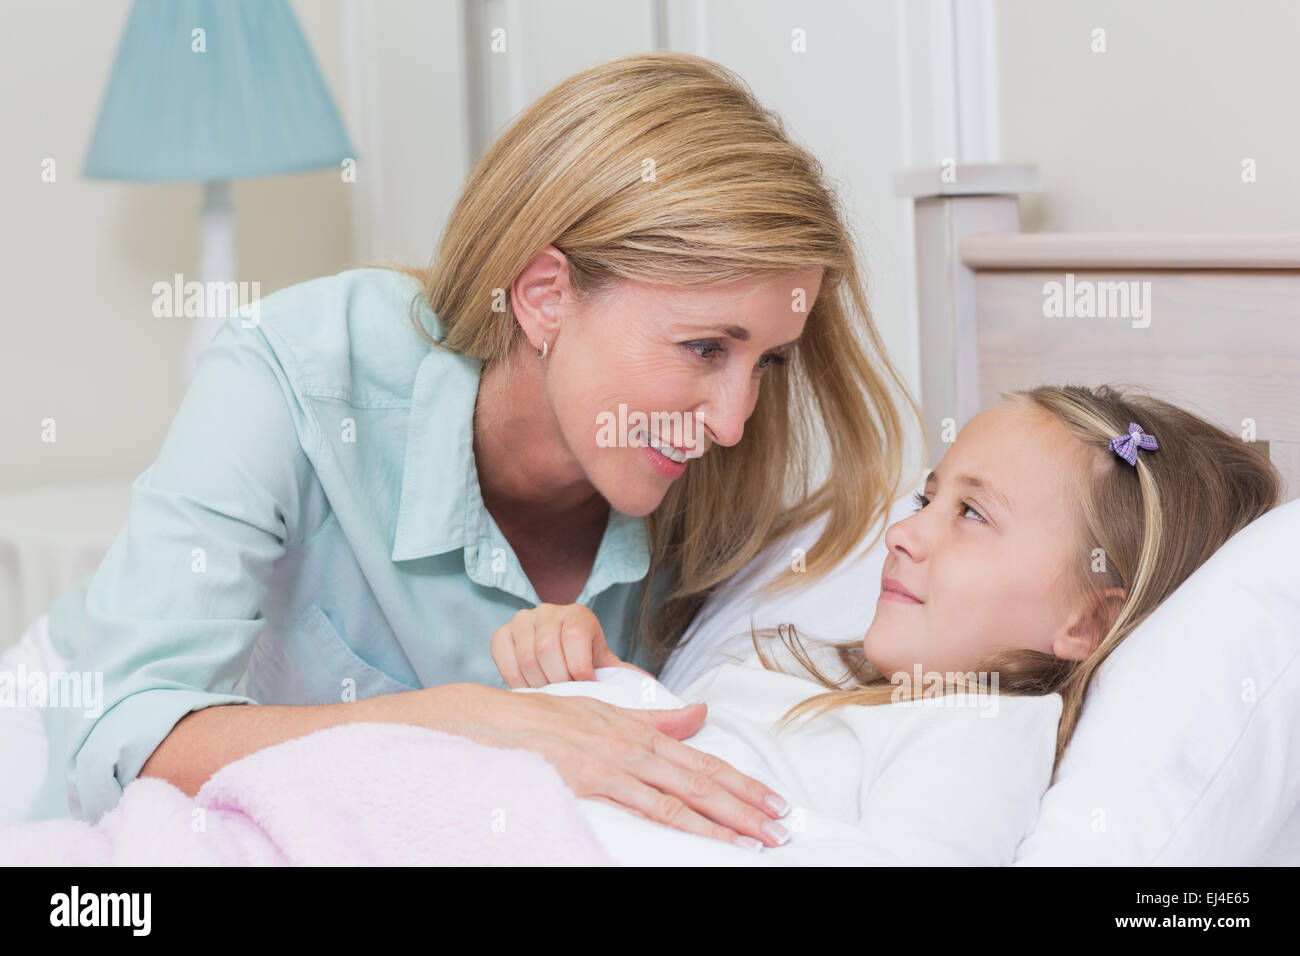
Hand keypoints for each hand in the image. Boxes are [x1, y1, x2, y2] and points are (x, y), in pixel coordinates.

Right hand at [441, 684, 790, 849]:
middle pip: (702, 781)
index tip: (772, 799)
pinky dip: (684, 825)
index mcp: (640, 730)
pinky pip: (648, 810)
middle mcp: (635, 747)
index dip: (741, 782)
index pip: (702, 761)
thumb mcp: (605, 710)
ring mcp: (617, 766)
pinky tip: (706, 837)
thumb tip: (700, 714)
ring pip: (683, 799)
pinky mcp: (595, 784)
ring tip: (758, 839)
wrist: (494, 720)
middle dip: (745, 806)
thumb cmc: (545, 717)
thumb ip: (655, 720)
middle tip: (781, 826)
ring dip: (725, 821)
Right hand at [491, 602, 653, 687]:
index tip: (585, 686)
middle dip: (558, 681)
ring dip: (539, 685)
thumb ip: (624, 676)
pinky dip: (517, 682)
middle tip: (566, 696)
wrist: (558, 654)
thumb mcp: (605, 665)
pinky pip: (505, 663)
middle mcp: (548, 611)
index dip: (580, 669)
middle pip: (547, 650)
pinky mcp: (501, 634)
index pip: (574, 638)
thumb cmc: (585, 664)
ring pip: (526, 659)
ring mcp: (522, 620)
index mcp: (578, 615)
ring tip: (550, 694)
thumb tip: (650, 689)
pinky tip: (530, 689)